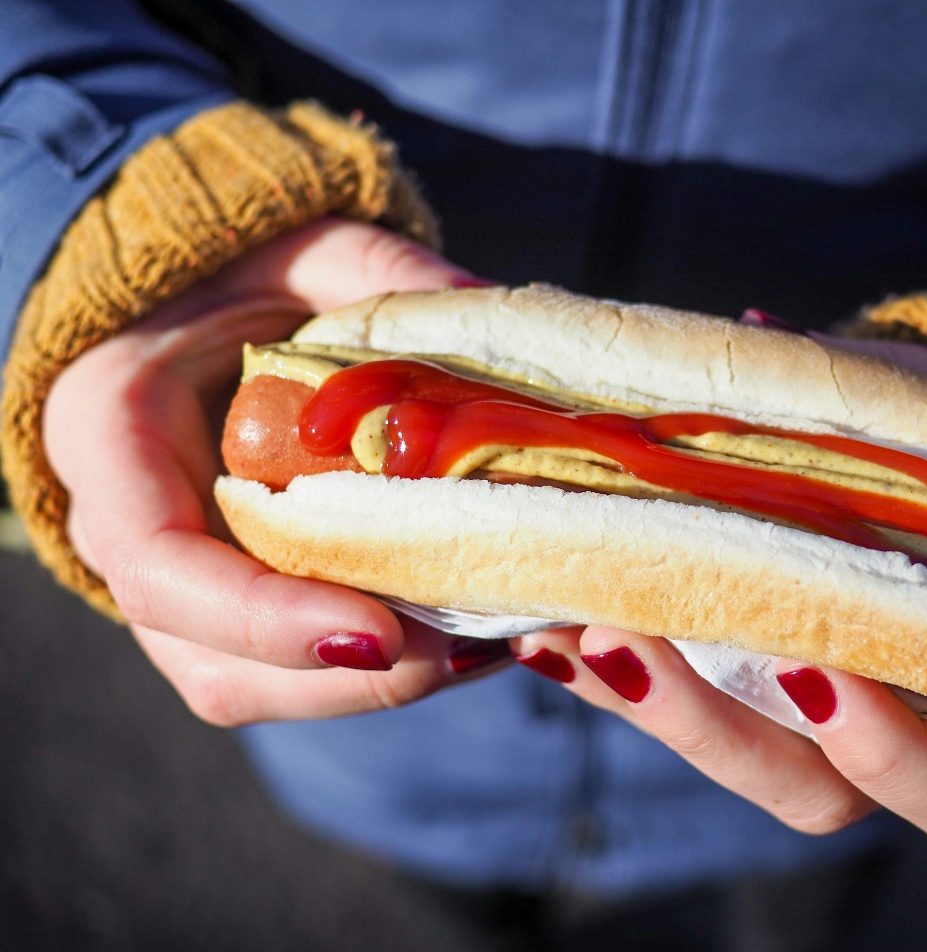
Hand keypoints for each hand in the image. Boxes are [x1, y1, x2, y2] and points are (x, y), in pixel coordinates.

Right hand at [44, 217, 508, 724]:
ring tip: (489, 647)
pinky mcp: (237, 601)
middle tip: (472, 649)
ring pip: (255, 685)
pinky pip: (294, 668)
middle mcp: (128, 531)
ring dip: (373, 688)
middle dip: (343, 677)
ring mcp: (180, 583)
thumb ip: (377, 272)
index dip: (262, 618)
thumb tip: (483, 307)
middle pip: (211, 659)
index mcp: (109, 435)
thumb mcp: (300, 247)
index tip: (378, 632)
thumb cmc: (239, 271)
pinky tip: (473, 636)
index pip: (157, 564)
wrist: (200, 307)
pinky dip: (382, 669)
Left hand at [512, 536, 926, 851]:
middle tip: (637, 637)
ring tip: (572, 616)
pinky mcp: (732, 674)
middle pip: (810, 791)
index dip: (897, 752)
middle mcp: (893, 741)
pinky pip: (668, 690)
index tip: (828, 668)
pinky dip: (608, 657)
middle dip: (717, 725)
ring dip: (646, 692)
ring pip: (725, 746)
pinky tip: (547, 610)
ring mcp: (804, 715)